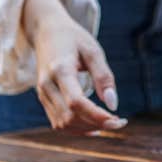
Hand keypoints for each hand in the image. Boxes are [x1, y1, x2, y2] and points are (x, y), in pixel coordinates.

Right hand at [23, 0, 125, 132]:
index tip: (118, 120)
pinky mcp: (43, 99)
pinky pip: (58, 122)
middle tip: (120, 123)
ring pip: (62, 124)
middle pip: (69, 117)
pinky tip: (94, 126)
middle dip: (96, 124)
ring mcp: (42, 94)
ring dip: (87, 129)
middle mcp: (46, 85)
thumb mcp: (93, 50)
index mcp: (60, 70)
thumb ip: (104, 76)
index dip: (97, 116)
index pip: (76, 102)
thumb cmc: (73, 38)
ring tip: (110, 124)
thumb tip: (113, 104)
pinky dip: (76, 128)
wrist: (45, 32)